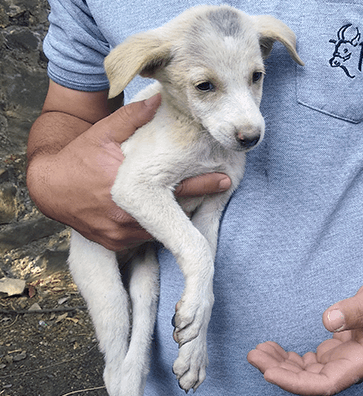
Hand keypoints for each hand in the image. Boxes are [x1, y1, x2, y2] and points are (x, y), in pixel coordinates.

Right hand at [27, 93, 231, 250]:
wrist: (49, 188)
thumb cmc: (79, 156)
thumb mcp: (104, 132)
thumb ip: (133, 117)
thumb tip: (160, 95)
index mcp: (124, 186)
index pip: (173, 188)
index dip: (201, 184)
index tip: (224, 179)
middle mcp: (124, 215)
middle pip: (172, 213)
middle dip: (196, 200)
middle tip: (221, 185)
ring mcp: (120, 234)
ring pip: (161, 229)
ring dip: (177, 217)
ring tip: (197, 200)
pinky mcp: (116, 244)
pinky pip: (146, 237)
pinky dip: (158, 227)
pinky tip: (169, 214)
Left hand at [247, 278, 362, 395]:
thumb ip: (356, 310)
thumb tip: (328, 320)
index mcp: (361, 363)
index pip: (324, 384)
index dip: (296, 383)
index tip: (270, 374)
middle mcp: (350, 368)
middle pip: (310, 381)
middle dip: (280, 372)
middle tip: (254, 355)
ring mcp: (343, 362)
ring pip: (307, 373)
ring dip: (282, 365)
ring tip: (259, 351)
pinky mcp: (337, 353)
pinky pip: (310, 364)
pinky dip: (291, 359)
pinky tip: (275, 349)